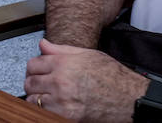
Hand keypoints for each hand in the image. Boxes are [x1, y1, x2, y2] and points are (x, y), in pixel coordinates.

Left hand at [24, 39, 145, 120]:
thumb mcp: (88, 55)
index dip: (34, 67)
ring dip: (37, 98)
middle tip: (41, 84)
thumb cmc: (114, 77)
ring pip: (33, 99)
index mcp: (63, 64)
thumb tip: (43, 45)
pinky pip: (44, 113)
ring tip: (47, 96)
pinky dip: (45, 110)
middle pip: (30, 82)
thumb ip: (61, 50)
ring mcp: (63, 101)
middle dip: (34, 82)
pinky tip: (53, 106)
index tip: (38, 71)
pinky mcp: (69, 117)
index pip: (32, 64)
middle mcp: (60, 82)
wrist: (131, 98)